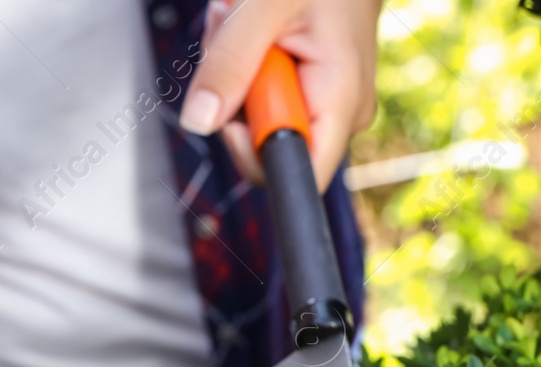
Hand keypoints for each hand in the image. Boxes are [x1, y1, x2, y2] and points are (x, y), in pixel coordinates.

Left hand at [178, 0, 380, 190]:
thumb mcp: (265, 8)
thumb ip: (230, 64)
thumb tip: (198, 122)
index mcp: (341, 100)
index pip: (298, 175)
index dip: (253, 154)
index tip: (235, 113)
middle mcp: (339, 112)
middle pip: (265, 144)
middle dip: (234, 95)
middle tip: (233, 40)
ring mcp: (326, 103)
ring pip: (255, 117)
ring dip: (233, 70)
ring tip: (243, 23)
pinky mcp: (310, 90)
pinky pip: (260, 96)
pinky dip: (244, 62)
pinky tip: (250, 30)